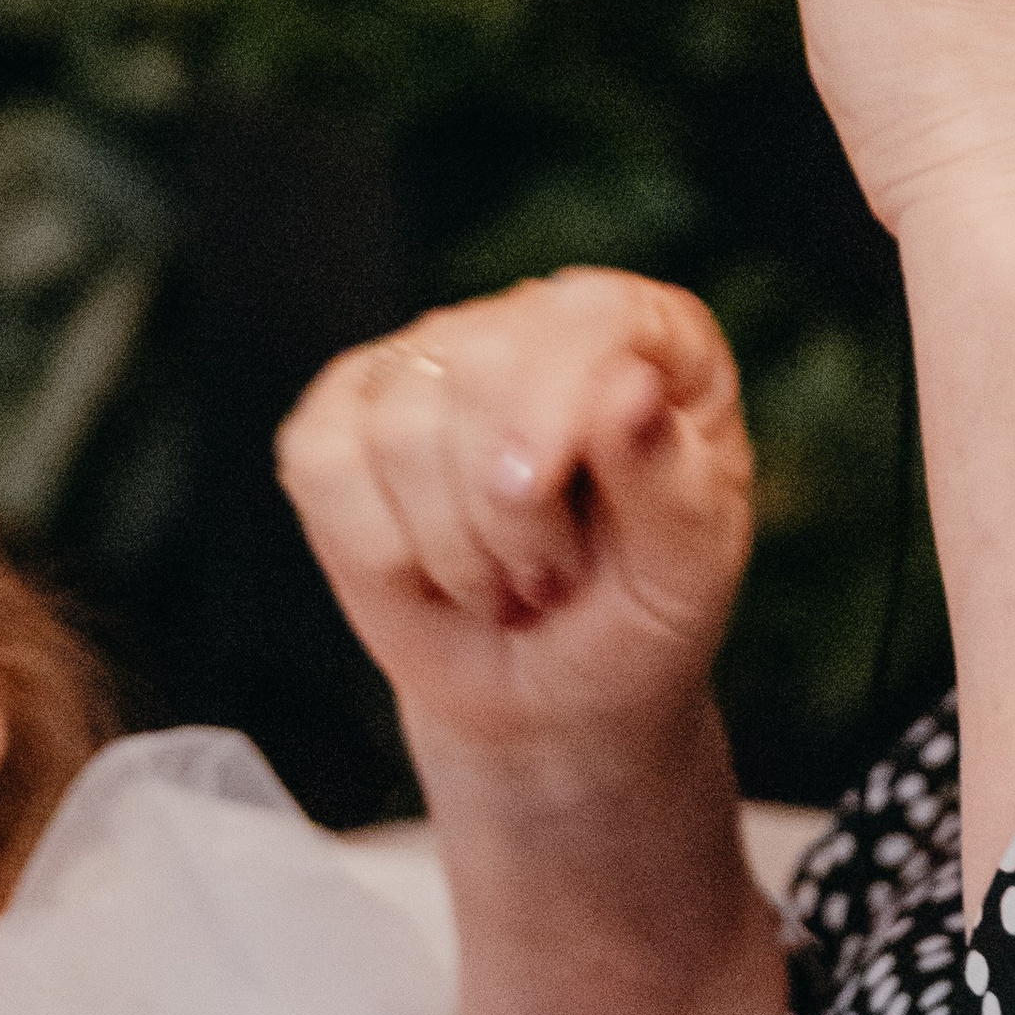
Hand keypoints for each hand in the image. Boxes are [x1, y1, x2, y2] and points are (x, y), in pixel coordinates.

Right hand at [275, 272, 753, 784]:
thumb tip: (630, 390)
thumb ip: (670, 480)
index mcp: (648, 335)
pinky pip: (325, 463)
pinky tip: (432, 572)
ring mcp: (429, 362)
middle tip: (553, 577)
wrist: (547, 697)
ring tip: (506, 582)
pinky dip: (379, 550)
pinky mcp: (342, 417)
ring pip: (400, 426)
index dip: (559, 400)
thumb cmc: (636, 620)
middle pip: (482, 363)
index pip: (591, 317)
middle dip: (510, 510)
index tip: (539, 490)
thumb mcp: (689, 572)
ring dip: (456, 548)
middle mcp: (535, 324)